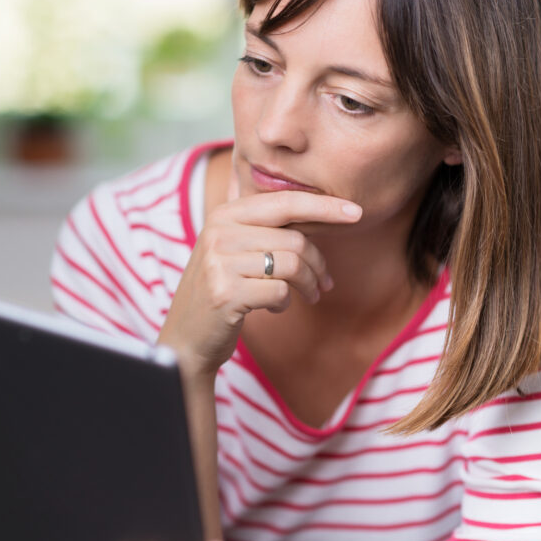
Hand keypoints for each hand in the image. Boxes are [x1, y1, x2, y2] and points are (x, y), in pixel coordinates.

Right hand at [157, 190, 361, 375]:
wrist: (185, 339)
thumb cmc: (222, 291)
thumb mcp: (236, 250)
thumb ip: (269, 230)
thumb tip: (326, 214)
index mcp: (225, 214)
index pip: (285, 201)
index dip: (323, 206)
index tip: (355, 212)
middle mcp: (219, 232)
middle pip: (295, 239)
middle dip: (318, 264)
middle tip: (324, 283)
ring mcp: (219, 262)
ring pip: (292, 265)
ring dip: (308, 285)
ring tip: (307, 296)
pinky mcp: (225, 293)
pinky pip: (280, 292)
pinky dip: (285, 303)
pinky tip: (275, 308)